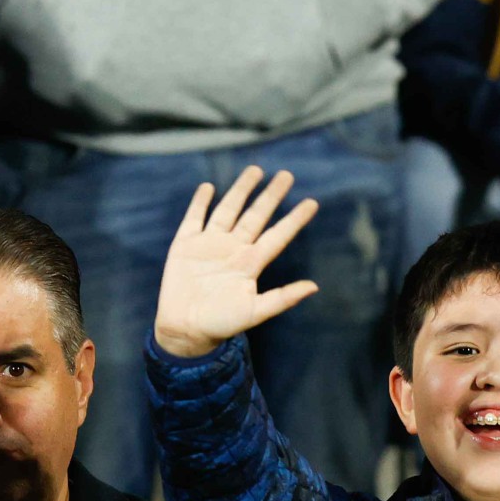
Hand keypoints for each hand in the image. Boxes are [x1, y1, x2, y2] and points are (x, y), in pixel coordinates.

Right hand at [151, 166, 319, 358]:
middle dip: (270, 196)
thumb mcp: (256, 312)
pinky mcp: (185, 245)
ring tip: (255, 170)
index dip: (294, 219)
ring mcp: (209, 245)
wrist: (185, 330)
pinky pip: (194, 218)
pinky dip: (200, 202)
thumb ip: (283, 298)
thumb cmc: (222, 324)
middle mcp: (233, 249)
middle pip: (256, 216)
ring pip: (229, 210)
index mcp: (251, 263)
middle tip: (286, 175)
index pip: (277, 235)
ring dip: (241, 190)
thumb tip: (314, 287)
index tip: (312, 203)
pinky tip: (208, 187)